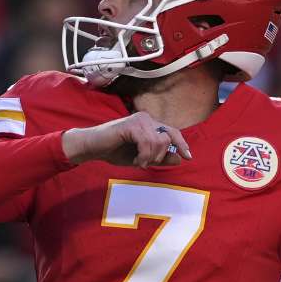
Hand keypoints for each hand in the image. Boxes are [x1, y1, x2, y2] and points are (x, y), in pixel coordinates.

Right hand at [62, 112, 192, 167]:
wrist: (92, 147)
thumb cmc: (115, 151)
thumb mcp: (142, 158)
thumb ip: (159, 158)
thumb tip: (179, 158)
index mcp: (150, 124)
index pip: (173, 132)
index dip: (182, 144)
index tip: (188, 157)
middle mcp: (147, 118)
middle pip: (168, 138)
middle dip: (160, 156)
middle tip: (146, 163)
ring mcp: (139, 120)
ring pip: (158, 142)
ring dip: (150, 158)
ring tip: (138, 162)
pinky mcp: (131, 125)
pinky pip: (147, 143)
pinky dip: (144, 156)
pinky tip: (137, 161)